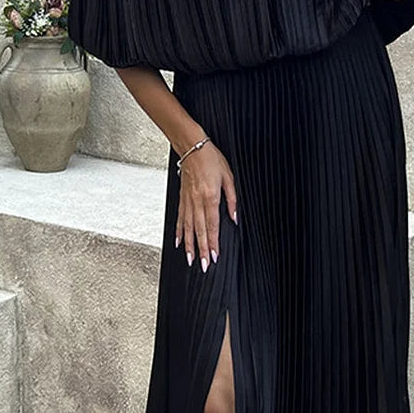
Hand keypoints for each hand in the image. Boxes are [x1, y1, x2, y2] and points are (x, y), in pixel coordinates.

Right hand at [175, 141, 237, 271]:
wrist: (192, 147)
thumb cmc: (212, 159)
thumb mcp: (229, 177)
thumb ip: (232, 199)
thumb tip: (234, 218)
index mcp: (210, 196)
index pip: (212, 225)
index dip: (213, 242)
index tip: (214, 256)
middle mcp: (197, 201)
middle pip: (200, 230)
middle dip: (201, 249)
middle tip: (202, 265)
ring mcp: (188, 201)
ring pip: (189, 228)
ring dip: (189, 245)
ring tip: (190, 259)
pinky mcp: (182, 198)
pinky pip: (180, 218)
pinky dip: (179, 232)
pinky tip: (179, 242)